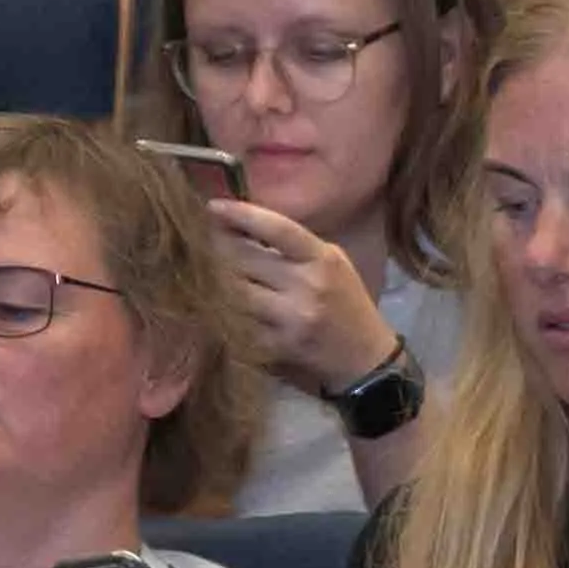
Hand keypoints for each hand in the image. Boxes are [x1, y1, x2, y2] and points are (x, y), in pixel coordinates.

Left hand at [199, 197, 401, 400]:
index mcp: (323, 260)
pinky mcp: (278, 346)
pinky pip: (239, 323)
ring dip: (219, 282)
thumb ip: (295, 245)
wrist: (366, 360)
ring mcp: (292, 318)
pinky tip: (222, 308)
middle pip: (244, 259)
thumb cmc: (347, 303)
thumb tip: (243, 224)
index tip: (214, 206)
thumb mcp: (333, 264)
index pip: (278, 228)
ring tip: (211, 274)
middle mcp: (307, 286)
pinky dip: (227, 314)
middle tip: (202, 242)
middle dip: (219, 248)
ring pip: (236, 291)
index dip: (242, 214)